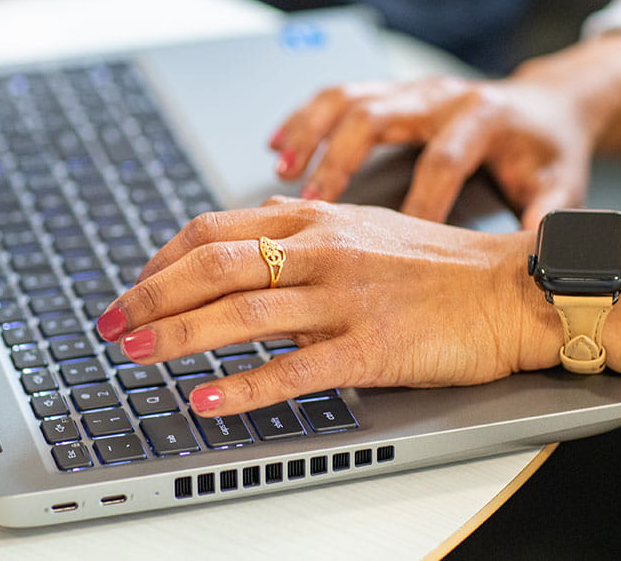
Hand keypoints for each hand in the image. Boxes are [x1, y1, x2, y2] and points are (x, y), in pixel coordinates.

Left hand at [95, 197, 552, 416]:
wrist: (510, 288)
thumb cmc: (436, 263)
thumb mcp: (358, 228)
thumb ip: (297, 237)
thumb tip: (234, 256)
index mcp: (314, 219)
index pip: (212, 229)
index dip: (159, 260)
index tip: (132, 286)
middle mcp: (321, 251)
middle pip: (212, 266)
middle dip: (149, 296)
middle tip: (110, 323)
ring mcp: (345, 299)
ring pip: (242, 314)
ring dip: (178, 336)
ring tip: (136, 354)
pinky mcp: (372, 348)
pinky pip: (295, 369)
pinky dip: (244, 386)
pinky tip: (208, 400)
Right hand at [271, 75, 595, 228]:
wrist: (547, 105)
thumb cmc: (547, 151)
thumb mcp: (560, 185)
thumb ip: (546, 217)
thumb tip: (535, 255)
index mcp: (484, 118)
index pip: (443, 161)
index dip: (419, 202)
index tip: (396, 244)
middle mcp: (441, 96)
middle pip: (379, 117)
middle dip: (341, 159)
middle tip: (313, 201)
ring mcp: (412, 89)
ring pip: (349, 98)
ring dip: (310, 131)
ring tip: (281, 167)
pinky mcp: (393, 91)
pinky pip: (338, 96)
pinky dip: (304, 118)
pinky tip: (277, 145)